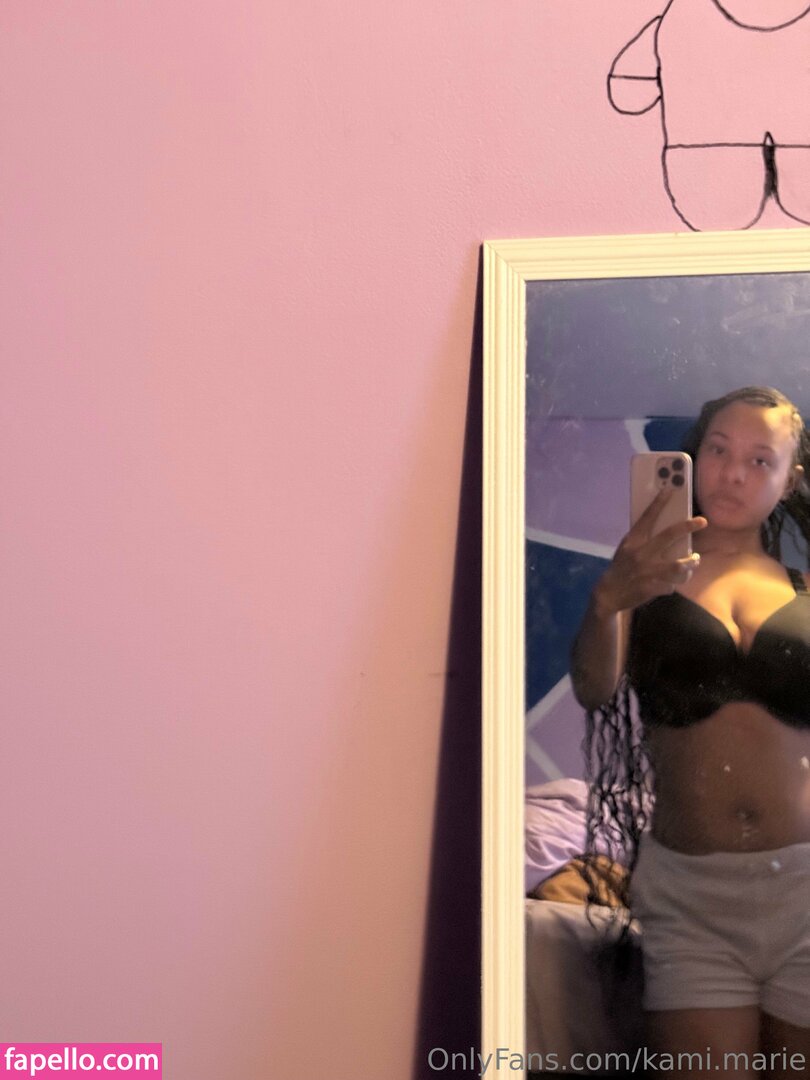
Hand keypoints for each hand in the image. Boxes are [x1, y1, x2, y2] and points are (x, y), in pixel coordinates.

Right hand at [594, 488, 706, 615]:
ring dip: (691, 563)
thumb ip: (642, 540)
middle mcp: (642, 553)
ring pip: (680, 565)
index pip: (647, 517)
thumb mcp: (626, 549)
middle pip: (670, 535)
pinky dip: (673, 583)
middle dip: (688, 526)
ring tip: (694, 560)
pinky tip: (671, 582)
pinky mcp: (654, 587)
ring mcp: (649, 571)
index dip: (659, 502)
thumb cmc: (620, 567)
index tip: (671, 490)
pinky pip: (672, 584)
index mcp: (633, 541)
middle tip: (703, 521)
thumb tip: (662, 527)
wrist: (609, 594)